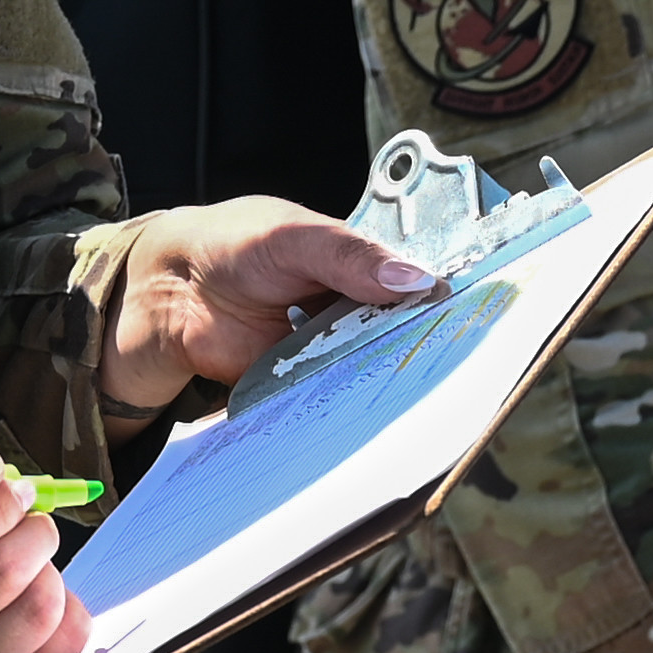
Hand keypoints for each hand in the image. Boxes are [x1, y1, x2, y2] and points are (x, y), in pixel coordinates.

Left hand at [106, 198, 435, 409]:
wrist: (171, 287)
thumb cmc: (235, 245)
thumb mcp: (296, 236)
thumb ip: (349, 257)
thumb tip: (415, 281)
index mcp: (363, 268)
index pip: (418, 289)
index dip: (447, 306)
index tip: (481, 324)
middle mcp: (355, 312)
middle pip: (403, 337)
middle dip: (425, 352)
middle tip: (459, 371)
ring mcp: (331, 351)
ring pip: (373, 372)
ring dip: (389, 383)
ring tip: (423, 401)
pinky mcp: (303, 385)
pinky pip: (333, 401)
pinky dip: (346, 407)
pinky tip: (366, 416)